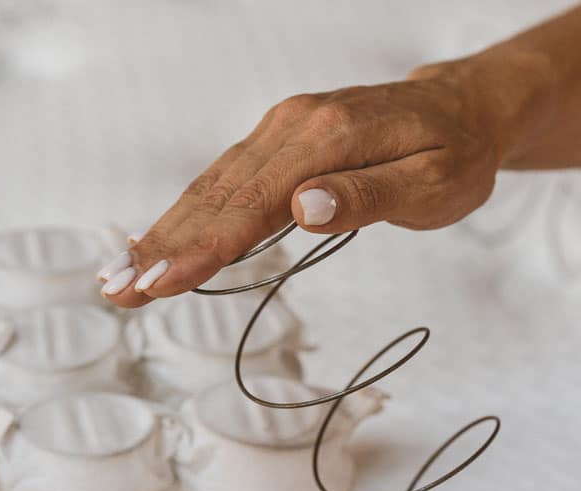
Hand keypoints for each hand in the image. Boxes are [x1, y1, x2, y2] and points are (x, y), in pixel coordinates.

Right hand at [97, 59, 522, 306]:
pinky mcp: (279, 140)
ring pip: (211, 186)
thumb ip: (367, 196)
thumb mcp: (433, 184)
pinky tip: (159, 242)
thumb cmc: (455, 154)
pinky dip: (187, 214)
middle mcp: (292, 125)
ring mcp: (281, 129)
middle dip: (163, 245)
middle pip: (216, 193)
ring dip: (163, 232)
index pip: (252, 201)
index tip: (160, 281)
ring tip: (119, 276)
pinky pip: (225, 180)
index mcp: (327, 137)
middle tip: (118, 291)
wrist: (462, 109)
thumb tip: (303, 209)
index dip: (203, 246)